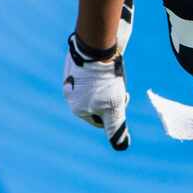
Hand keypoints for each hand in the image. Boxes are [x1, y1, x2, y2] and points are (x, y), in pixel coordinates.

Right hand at [62, 0, 133, 149]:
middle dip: (111, 96)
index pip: (98, 119)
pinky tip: (109, 62)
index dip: (115, 111)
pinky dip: (102, 69)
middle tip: (119, 83)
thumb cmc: (105, 79)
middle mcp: (69, 93)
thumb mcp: (114, 106)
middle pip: (96, 102)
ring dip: (107, 82)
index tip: (122, 96)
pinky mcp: (77, 61)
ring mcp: (71, 76)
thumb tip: (122, 146)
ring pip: (95, 86)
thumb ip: (116, 126)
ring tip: (115, 72)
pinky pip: (92, 70)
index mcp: (75, 107)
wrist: (96, 46)